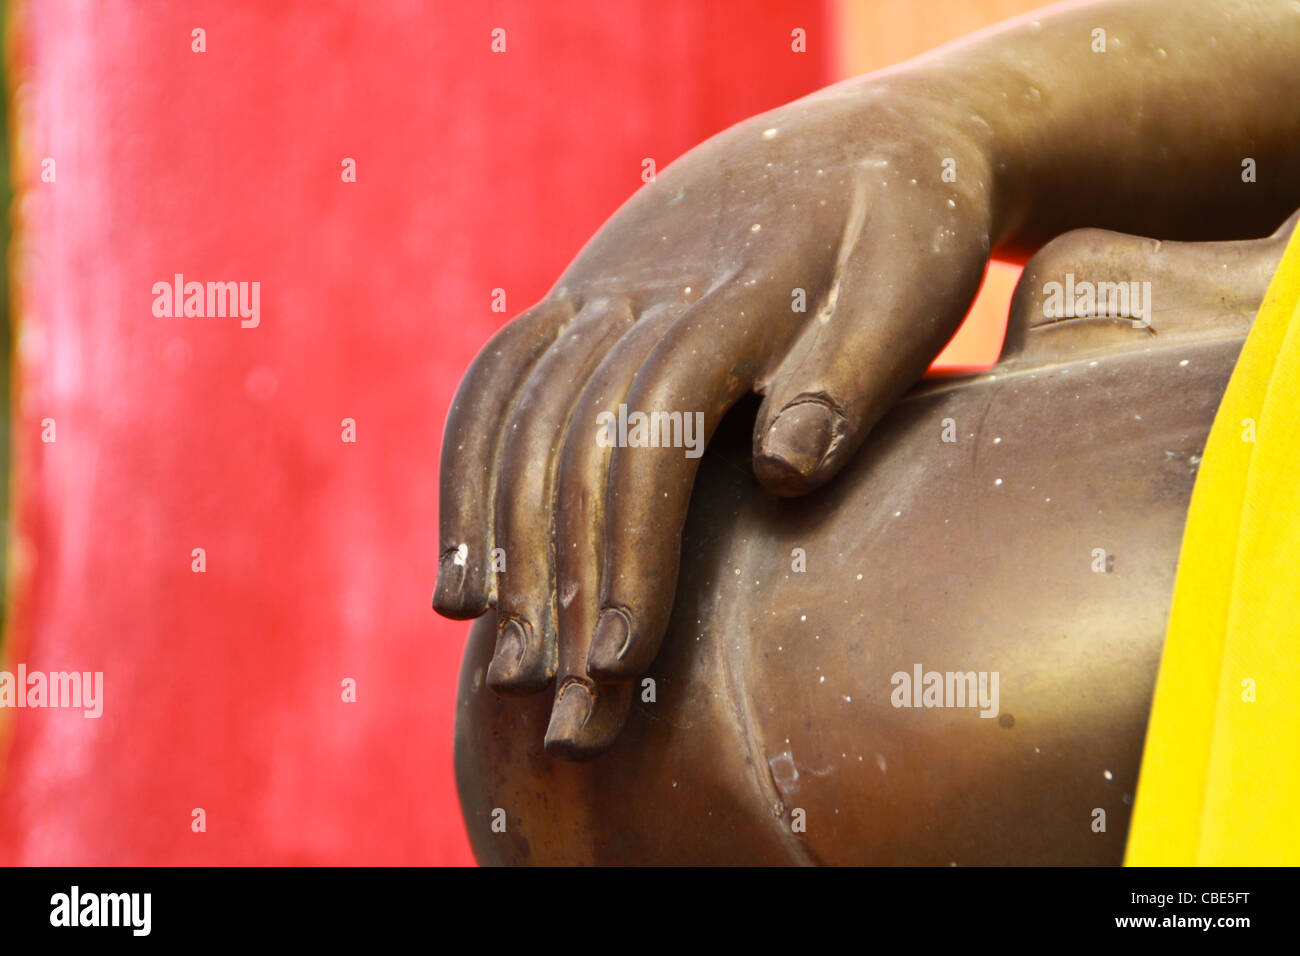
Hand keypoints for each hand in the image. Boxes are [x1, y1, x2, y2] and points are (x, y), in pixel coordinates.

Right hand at [434, 77, 997, 756]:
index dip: (636, 548)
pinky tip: (461, 585)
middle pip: (576, 444)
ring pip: (519, 428)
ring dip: (505, 553)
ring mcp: (595, 289)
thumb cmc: (906, 227)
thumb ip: (852, 372)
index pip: (660, 428)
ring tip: (505, 669)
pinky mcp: (571, 302)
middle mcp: (643, 286)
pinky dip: (467, 488)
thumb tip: (783, 472)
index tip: (624, 661)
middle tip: (565, 712)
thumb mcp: (916, 279)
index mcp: (737, 287)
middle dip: (564, 583)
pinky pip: (494, 393)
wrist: (855, 141)